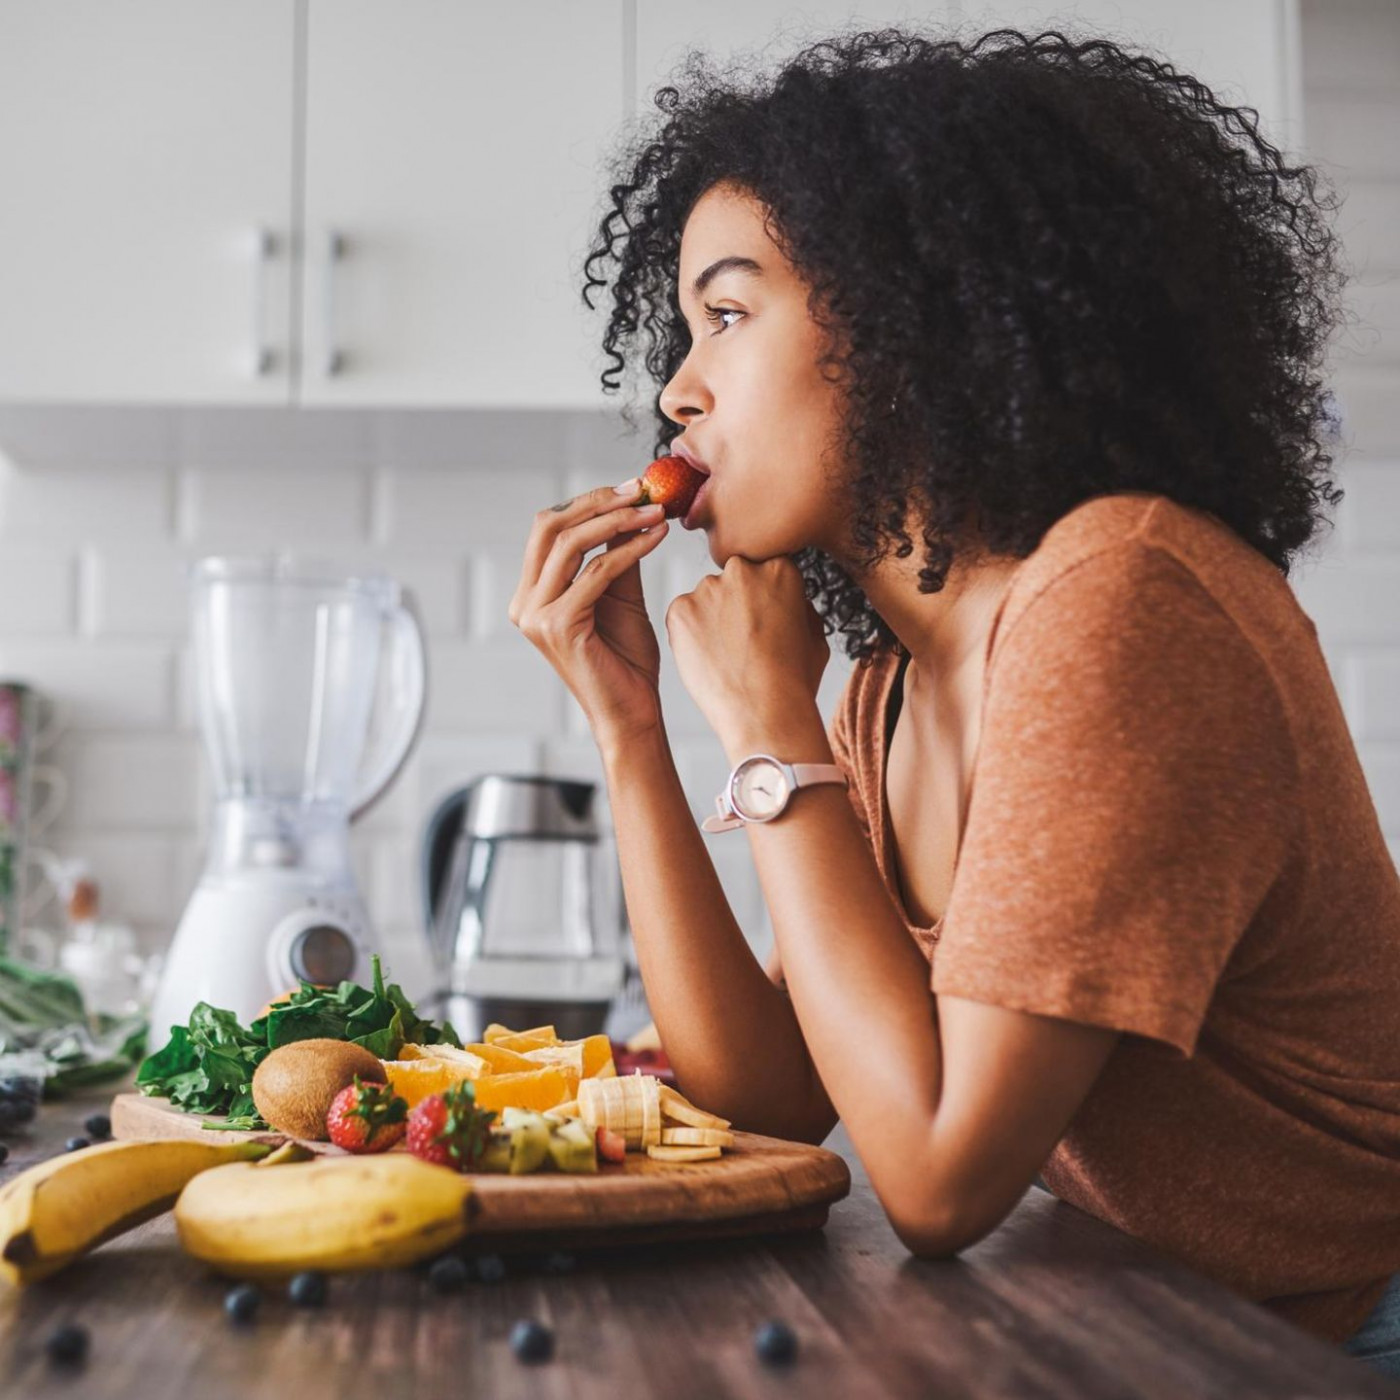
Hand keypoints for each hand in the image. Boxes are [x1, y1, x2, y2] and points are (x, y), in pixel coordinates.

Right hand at [509, 480, 669, 745]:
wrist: (632, 711)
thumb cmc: (626, 660)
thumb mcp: (620, 596)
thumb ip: (615, 555)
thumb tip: (628, 507)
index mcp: (532, 594)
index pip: (548, 529)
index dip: (588, 501)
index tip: (631, 487)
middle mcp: (525, 603)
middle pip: (549, 527)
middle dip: (597, 502)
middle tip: (641, 490)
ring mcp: (536, 616)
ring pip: (570, 544)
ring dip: (617, 520)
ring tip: (655, 511)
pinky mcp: (558, 626)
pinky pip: (597, 572)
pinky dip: (630, 549)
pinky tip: (656, 537)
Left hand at [665, 557, 829, 752]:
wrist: (765, 712)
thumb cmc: (794, 680)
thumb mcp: (815, 634)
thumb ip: (798, 605)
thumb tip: (786, 599)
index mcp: (779, 569)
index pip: (764, 572)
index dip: (763, 600)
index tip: (763, 622)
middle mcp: (741, 570)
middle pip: (732, 580)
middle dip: (736, 604)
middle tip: (743, 641)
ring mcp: (707, 588)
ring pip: (705, 599)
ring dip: (711, 619)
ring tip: (726, 657)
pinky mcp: (680, 610)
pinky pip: (682, 617)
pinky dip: (690, 636)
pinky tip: (708, 660)